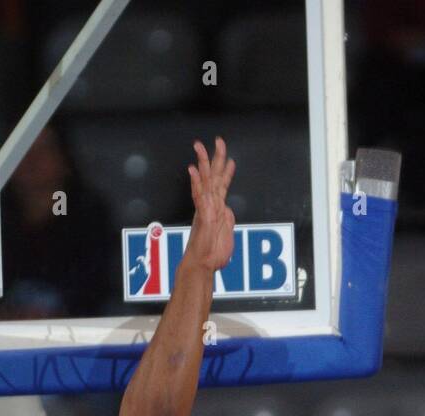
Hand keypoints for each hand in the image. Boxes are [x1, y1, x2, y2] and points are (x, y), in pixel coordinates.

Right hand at [184, 138, 236, 272]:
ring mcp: (205, 209)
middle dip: (216, 158)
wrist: (203, 265)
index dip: (227, 172)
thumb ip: (227, 220)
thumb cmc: (212, 254)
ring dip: (204, 163)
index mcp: (217, 209)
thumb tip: (228, 211)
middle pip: (214, 177)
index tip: (231, 160)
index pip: (222, 186)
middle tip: (219, 141)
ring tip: (201, 147)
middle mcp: (210, 205)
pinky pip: (199, 196)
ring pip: (205, 181)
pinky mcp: (203, 216)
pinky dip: (197, 182)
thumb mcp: (226, 234)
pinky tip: (193, 170)